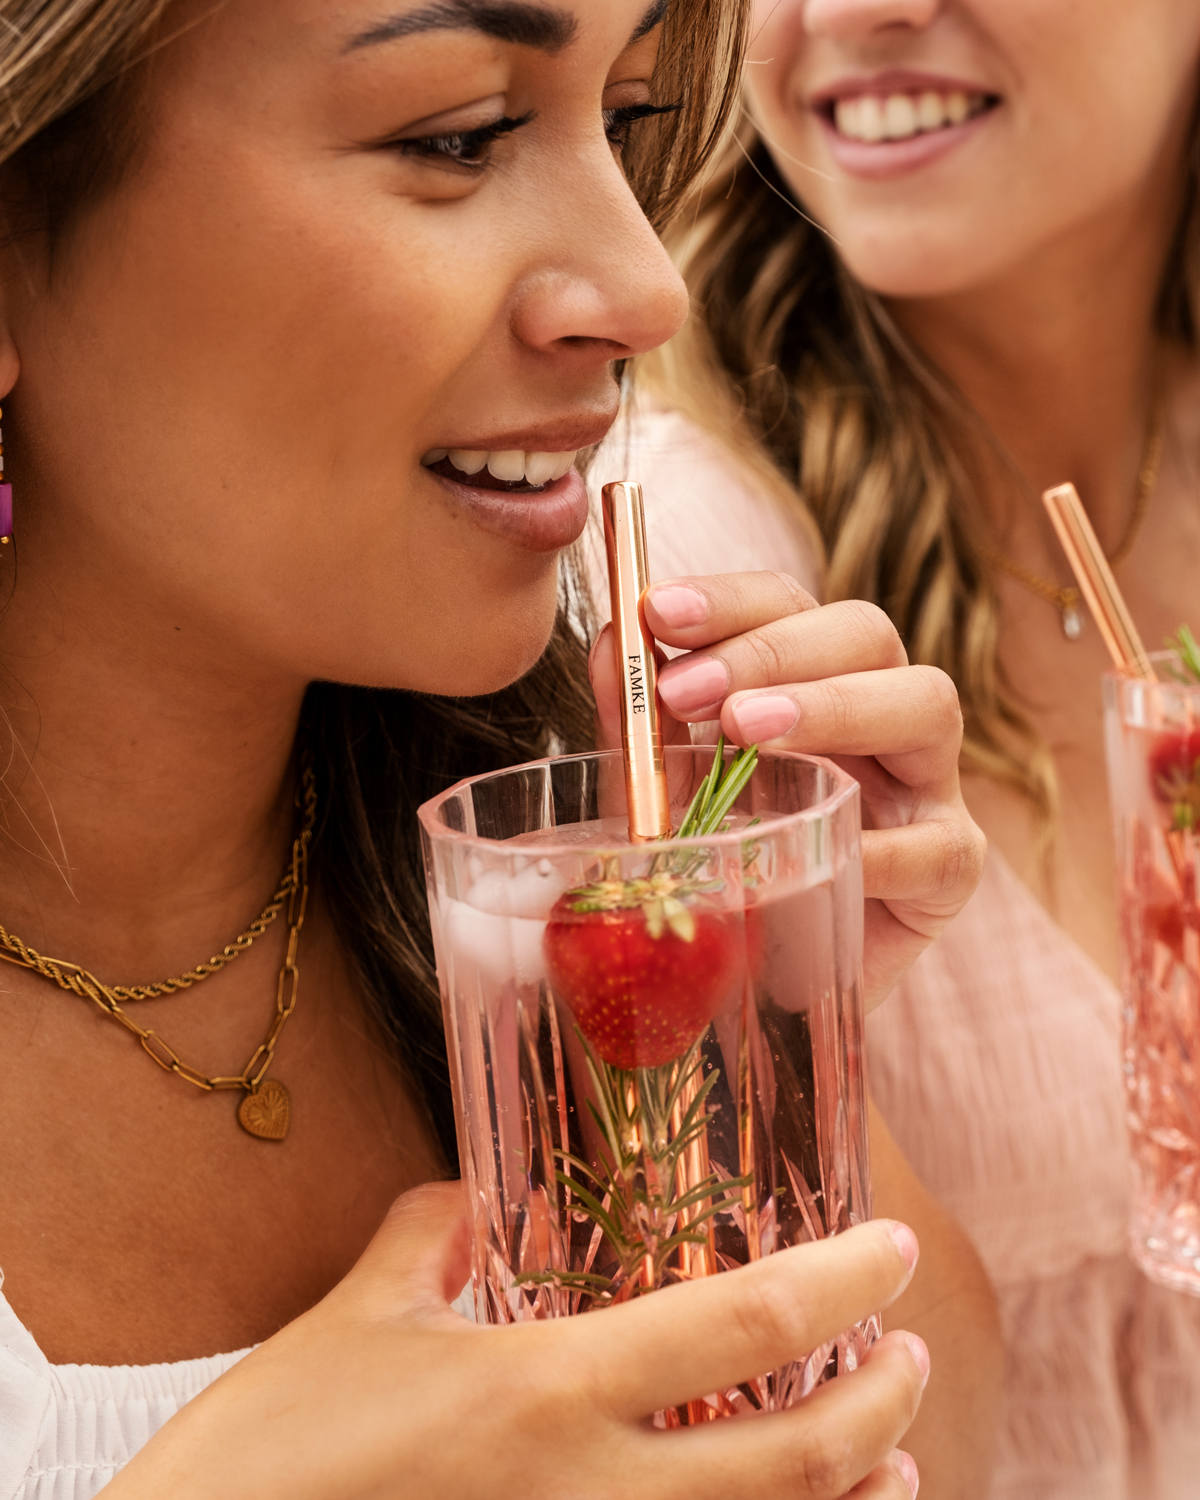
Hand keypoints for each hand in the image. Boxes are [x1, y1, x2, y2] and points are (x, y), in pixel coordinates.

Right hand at [105, 1183, 926, 1499]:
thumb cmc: (274, 1455)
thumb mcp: (353, 1320)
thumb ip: (431, 1240)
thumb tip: (473, 1198)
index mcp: (546, 1393)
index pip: (738, 1325)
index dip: (836, 1281)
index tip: (889, 1249)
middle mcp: (591, 1498)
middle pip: (794, 1462)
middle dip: (878, 1403)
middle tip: (910, 1353)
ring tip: (895, 1464)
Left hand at [590, 572, 985, 1007]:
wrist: (756, 991)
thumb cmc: (717, 875)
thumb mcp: (664, 796)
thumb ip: (642, 726)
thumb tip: (610, 646)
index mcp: (811, 684)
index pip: (787, 605)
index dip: (728, 599)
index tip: (656, 612)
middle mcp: (878, 720)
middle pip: (866, 634)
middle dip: (770, 649)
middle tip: (686, 690)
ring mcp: (925, 789)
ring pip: (928, 702)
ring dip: (834, 704)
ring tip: (747, 730)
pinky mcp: (947, 871)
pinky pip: (935, 844)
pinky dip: (875, 843)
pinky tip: (816, 849)